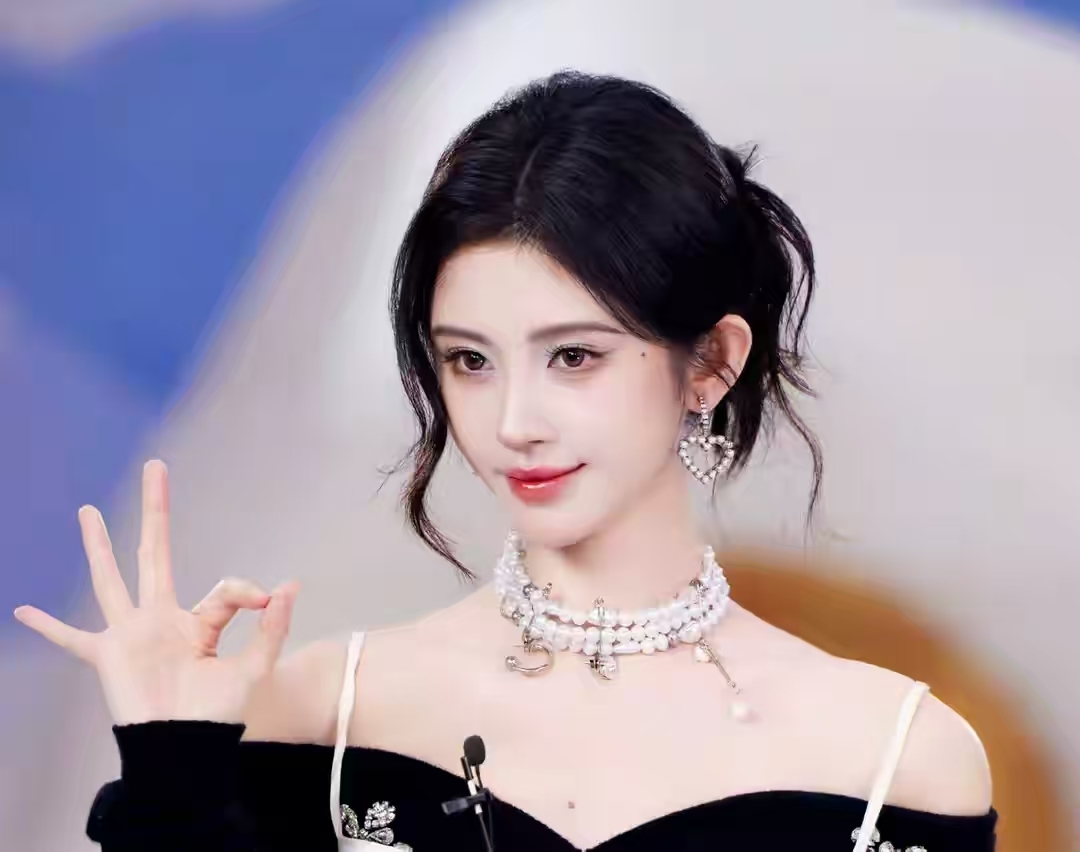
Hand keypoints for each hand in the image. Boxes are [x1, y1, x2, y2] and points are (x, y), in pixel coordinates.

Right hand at [14, 460, 298, 724]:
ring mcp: (131, 634)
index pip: (224, 588)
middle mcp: (161, 619)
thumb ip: (272, 625)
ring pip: (111, 578)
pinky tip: (23, 610)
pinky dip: (48, 628)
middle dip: (156, 512)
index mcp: (198, 621)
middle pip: (155, 553)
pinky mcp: (107, 657)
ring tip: (87, 511)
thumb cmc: (218, 714)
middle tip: (155, 468)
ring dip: (99, 545)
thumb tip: (290, 583)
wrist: (185, 749)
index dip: (246, 591)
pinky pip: (72, 639)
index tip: (268, 599)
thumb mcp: (254, 665)